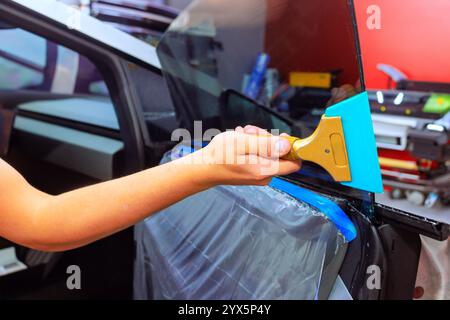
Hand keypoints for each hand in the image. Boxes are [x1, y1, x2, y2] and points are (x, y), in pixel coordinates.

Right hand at [184, 125, 301, 186]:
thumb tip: (287, 145)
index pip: (294, 163)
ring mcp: (259, 175)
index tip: (279, 135)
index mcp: (265, 170)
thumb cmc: (220, 155)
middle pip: (279, 154)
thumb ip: (266, 145)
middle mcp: (265, 176)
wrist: (204, 168)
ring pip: (268, 152)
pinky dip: (252, 146)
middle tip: (250, 131)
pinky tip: (240, 139)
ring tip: (241, 133)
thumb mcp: (243, 143)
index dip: (291, 148)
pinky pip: (260, 156)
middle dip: (267, 138)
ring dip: (257, 139)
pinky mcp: (253, 172)